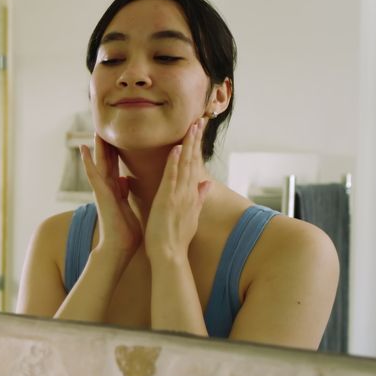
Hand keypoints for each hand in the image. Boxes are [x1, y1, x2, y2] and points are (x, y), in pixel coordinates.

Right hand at [80, 134, 141, 257]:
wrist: (119, 248)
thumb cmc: (126, 233)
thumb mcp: (128, 207)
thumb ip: (125, 193)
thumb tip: (125, 179)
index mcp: (115, 190)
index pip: (115, 166)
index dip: (115, 151)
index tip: (117, 136)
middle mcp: (107, 188)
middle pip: (106, 161)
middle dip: (106, 144)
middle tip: (103, 125)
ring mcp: (102, 190)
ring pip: (99, 164)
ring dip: (96, 147)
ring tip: (94, 130)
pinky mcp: (100, 194)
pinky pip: (93, 175)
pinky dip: (87, 162)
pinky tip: (83, 149)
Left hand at [145, 118, 211, 259]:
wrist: (170, 255)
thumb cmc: (177, 237)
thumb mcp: (191, 216)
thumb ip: (199, 198)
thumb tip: (207, 183)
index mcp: (191, 195)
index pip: (196, 166)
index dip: (197, 147)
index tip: (198, 131)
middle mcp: (188, 192)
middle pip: (194, 161)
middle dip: (197, 141)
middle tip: (200, 121)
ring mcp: (180, 196)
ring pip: (186, 166)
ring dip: (190, 145)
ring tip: (193, 127)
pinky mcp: (168, 201)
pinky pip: (172, 178)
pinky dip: (175, 163)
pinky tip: (178, 149)